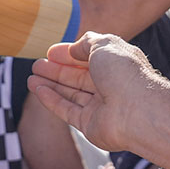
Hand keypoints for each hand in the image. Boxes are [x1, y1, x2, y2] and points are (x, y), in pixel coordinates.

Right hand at [29, 33, 166, 150]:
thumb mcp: (105, 45)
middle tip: (36, 65)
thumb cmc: (125, 74)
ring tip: (31, 77)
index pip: (90, 58)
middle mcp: (110, 86)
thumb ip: (87, 43)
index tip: (50, 52)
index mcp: (117, 65)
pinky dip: (51, 100)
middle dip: (56, 70)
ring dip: (50, 85)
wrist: (138, 111)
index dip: (70, 54)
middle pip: (78, 78)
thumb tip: (73, 49)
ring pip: (70, 94)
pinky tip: (37, 89)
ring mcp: (100, 107)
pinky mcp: (90, 125)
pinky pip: (67, 110)